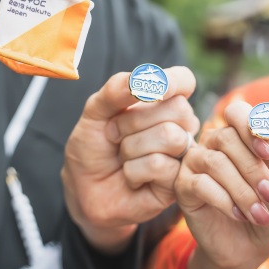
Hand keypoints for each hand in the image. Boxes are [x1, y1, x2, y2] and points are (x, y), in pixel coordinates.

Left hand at [61, 67, 198, 253]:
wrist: (84, 189)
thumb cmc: (94, 147)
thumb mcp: (94, 112)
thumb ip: (115, 90)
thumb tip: (142, 80)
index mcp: (164, 101)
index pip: (184, 80)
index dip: (172, 81)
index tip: (148, 89)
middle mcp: (180, 125)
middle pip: (177, 108)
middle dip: (133, 121)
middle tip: (115, 135)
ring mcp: (182, 154)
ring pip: (170, 136)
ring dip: (131, 147)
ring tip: (123, 157)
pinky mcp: (178, 182)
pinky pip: (159, 165)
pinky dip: (133, 171)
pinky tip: (130, 178)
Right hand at [176, 101, 268, 268]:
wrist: (251, 247)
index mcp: (238, 134)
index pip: (237, 111)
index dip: (251, 126)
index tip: (268, 153)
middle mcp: (213, 142)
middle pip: (227, 138)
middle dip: (253, 168)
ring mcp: (195, 162)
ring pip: (215, 162)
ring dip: (242, 190)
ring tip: (260, 214)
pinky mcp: (182, 186)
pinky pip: (201, 184)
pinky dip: (225, 201)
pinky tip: (239, 215)